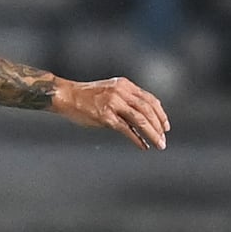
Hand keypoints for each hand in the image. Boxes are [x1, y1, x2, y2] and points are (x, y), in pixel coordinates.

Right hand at [53, 77, 169, 149]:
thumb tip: (140, 119)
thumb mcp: (109, 91)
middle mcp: (121, 92)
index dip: (160, 114)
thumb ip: (125, 100)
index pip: (150, 99)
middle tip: (164, 138)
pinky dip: (137, 139)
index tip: (165, 126)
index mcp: (124, 85)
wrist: (65, 95)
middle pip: (148, 110)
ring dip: (152, 133)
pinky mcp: (105, 116)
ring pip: (140, 119)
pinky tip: (143, 146)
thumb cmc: (85, 96)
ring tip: (159, 144)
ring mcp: (113, 103)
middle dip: (159, 126)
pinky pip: (126, 129)